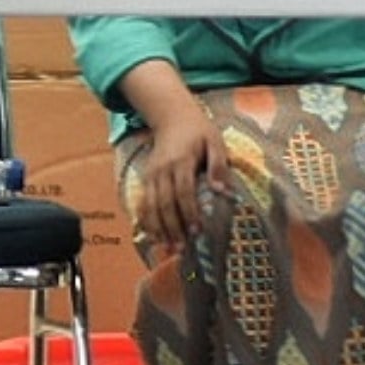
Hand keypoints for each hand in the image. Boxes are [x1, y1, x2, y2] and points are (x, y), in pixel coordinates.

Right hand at [134, 110, 233, 247]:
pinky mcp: (146, 177)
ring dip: (159, 228)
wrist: (172, 116)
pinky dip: (146, 219)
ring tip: (168, 247)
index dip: (189, 212)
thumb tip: (221, 191)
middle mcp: (162, 169)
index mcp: (181, 160)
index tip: (197, 230)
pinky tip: (153, 235)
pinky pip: (143, 201)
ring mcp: (151, 174)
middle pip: (165, 202)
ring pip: (151, 205)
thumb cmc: (198, 130)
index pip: (183, 191)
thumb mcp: (215, 141)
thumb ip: (219, 165)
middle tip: (182, 248)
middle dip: (173, 227)